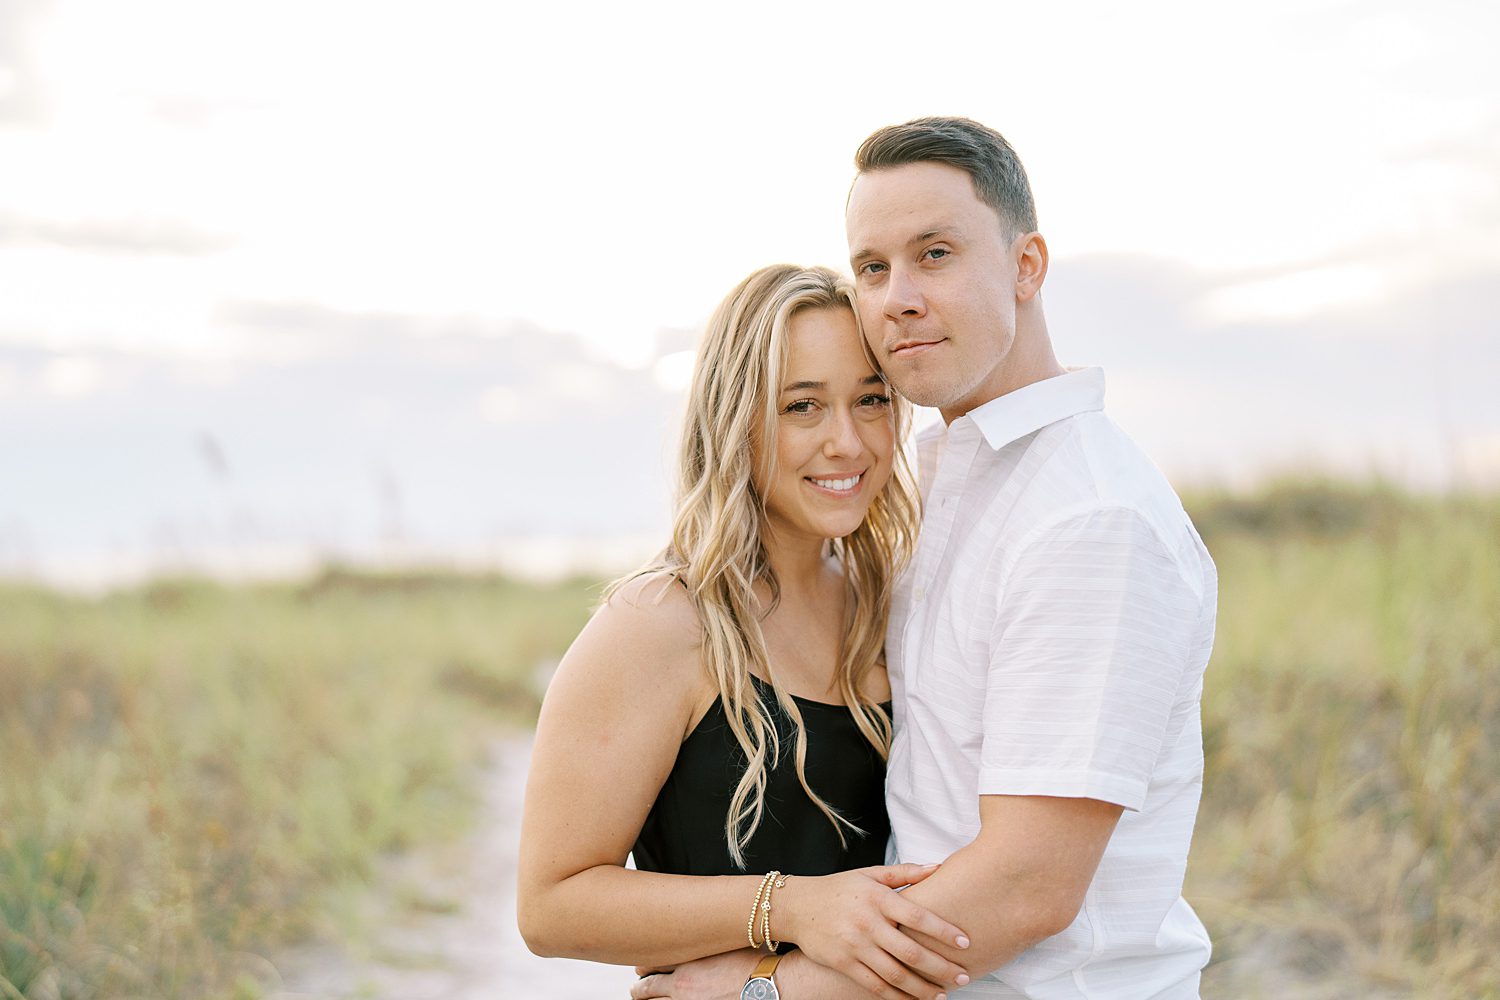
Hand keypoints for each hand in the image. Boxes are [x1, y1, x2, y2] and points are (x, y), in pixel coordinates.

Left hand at [631, 949, 758, 998]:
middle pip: (649, 987)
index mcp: (688, 960)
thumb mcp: (728, 943)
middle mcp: (683, 984)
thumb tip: (708, 934)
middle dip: (640, 988)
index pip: (654, 962)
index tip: (640, 967)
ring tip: (642, 998)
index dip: (644, 965)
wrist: (767, 983)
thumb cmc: (755, 962)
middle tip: (636, 989)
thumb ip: (710, 942)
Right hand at [773, 864, 970, 999]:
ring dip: (923, 988)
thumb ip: (904, 873)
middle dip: (941, 967)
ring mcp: (855, 946)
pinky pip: (875, 986)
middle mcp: (868, 923)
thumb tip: (938, 867)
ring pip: (896, 974)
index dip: (944, 931)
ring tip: (943, 994)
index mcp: (878, 898)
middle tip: (964, 976)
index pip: (919, 916)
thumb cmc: (838, 888)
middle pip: (911, 952)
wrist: (796, 906)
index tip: (965, 943)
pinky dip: (897, 997)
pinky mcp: (844, 964)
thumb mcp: (869, 874)